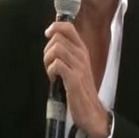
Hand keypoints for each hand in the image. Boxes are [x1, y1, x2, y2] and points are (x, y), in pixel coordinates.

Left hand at [43, 21, 109, 137]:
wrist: (91, 111)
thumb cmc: (80, 88)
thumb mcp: (75, 66)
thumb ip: (66, 52)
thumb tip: (52, 40)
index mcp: (81, 50)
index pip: (69, 27)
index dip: (55, 26)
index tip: (47, 34)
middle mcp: (81, 55)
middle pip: (58, 38)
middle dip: (47, 49)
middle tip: (49, 64)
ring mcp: (79, 67)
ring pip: (56, 49)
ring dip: (47, 60)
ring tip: (51, 72)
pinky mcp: (74, 79)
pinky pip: (57, 65)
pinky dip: (50, 71)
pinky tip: (54, 79)